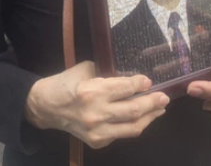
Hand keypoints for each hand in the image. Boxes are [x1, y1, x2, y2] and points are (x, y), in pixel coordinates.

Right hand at [24, 61, 168, 148]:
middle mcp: (96, 113)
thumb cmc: (66, 83)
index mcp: (92, 91)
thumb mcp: (86, 70)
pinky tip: (140, 118)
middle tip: (164, 97)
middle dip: (152, 103)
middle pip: (133, 110)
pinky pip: (121, 134)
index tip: (149, 81)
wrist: (46, 107)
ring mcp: (97, 131)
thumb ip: (108, 74)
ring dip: (149, 118)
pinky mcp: (97, 142)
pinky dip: (133, 126)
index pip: (125, 88)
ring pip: (132, 127)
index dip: (140, 84)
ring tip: (159, 110)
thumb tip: (131, 77)